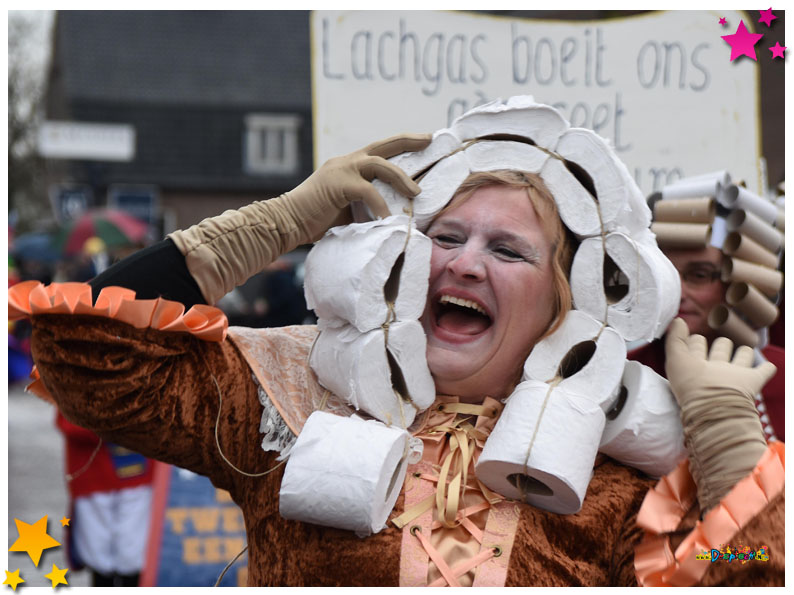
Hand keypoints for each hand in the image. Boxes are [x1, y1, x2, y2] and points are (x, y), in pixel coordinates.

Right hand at [287, 134, 431, 240]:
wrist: (286, 222)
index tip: (424, 141)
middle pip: (384, 145)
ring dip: (401, 178)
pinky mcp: (338, 184)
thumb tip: (394, 213)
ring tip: (416, 194)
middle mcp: (347, 162)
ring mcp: (342, 170)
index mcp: (349, 166)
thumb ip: (367, 203)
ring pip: (380, 164)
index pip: (381, 151)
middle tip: (430, 140)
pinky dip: (380, 205)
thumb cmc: (316, 220)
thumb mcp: (349, 208)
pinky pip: (367, 191)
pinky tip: (387, 219)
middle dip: (409, 141)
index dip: (403, 144)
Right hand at [664, 317, 774, 512]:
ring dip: (743, 355)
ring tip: (742, 358)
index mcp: (697, 360)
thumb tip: (676, 319)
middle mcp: (718, 363)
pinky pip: (766, 371)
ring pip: (743, 354)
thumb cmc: (689, 390)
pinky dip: (767, 369)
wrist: (712, 408)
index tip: (693, 344)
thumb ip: (673, 341)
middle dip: (719, 347)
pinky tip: (766, 369)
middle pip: (720, 346)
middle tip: (717, 352)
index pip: (696, 342)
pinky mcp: (753, 382)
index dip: (694, 342)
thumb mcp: (674, 364)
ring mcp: (737, 372)